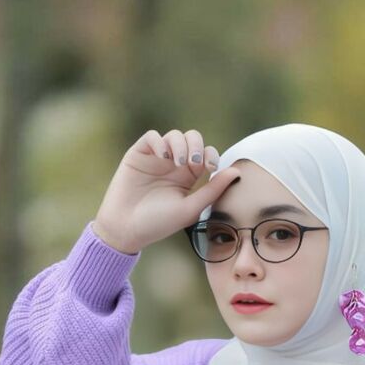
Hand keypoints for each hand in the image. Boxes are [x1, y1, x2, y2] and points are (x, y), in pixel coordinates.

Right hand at [93, 127, 240, 253]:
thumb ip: (213, 190)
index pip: (205, 155)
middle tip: (193, 163)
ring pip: (174, 136)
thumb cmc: (159, 223)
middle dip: (196, 145)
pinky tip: (162, 157)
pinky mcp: (138, 155)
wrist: (127, 228)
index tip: (210, 168)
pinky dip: (160, 142)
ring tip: (177, 162)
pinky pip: (152, 137)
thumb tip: (237, 171)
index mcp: (188, 177)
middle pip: (192, 139)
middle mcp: (173, 164)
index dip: (211, 155)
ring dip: (180, 145)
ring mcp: (156, 158)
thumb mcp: (191, 208)